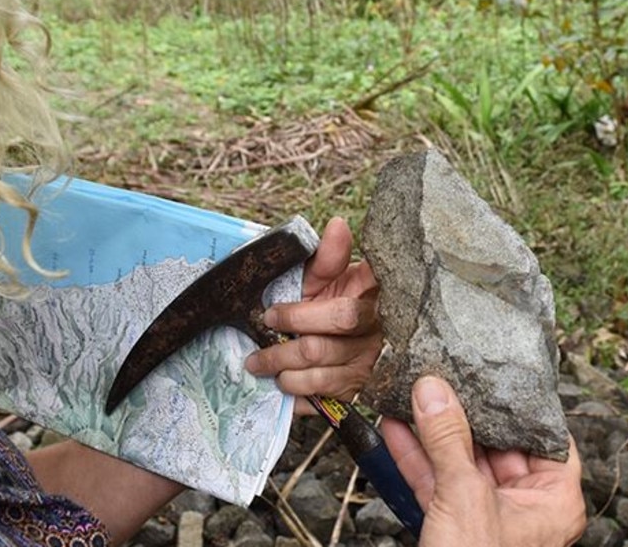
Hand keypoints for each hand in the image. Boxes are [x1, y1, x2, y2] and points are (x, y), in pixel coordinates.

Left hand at [245, 217, 381, 405]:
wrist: (352, 330)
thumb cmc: (334, 298)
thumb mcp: (328, 276)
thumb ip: (328, 257)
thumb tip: (337, 225)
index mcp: (369, 302)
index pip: (341, 316)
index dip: (300, 317)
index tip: (271, 315)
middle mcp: (373, 337)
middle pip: (319, 350)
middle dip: (279, 352)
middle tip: (254, 354)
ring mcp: (366, 367)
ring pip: (317, 378)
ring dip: (282, 374)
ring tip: (261, 367)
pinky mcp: (356, 393)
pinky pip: (321, 402)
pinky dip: (296, 398)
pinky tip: (281, 388)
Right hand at [382, 376, 586, 546]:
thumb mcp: (464, 498)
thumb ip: (448, 440)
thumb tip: (435, 391)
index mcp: (554, 500)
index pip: (544, 434)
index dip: (518, 402)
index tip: (494, 371)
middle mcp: (526, 507)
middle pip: (495, 444)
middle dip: (461, 412)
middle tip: (440, 376)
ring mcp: (489, 517)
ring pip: (460, 462)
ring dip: (431, 432)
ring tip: (409, 395)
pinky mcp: (456, 528)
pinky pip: (438, 484)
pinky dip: (417, 459)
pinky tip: (396, 430)